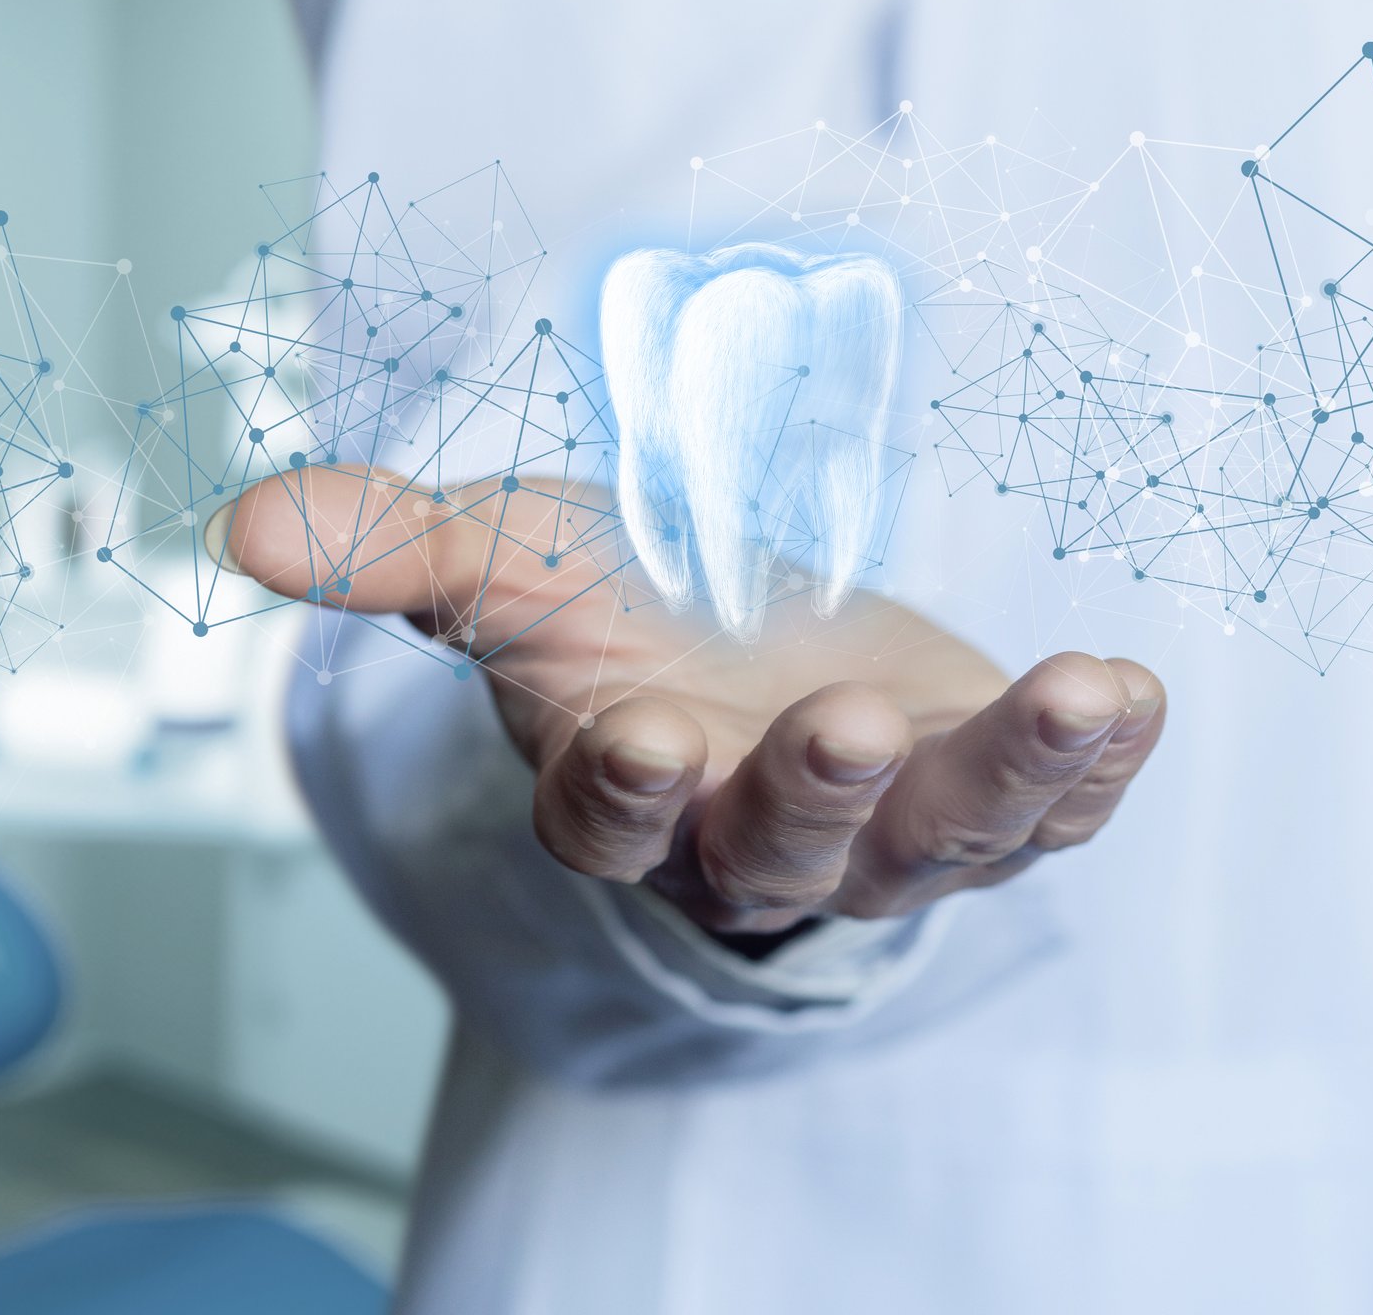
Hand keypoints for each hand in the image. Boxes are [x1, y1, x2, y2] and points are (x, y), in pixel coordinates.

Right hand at [213, 465, 1164, 934]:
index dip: (624, 787)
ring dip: (1002, 778)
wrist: (734, 625)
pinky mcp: (977, 798)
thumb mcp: (500, 556)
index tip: (640, 727)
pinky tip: (1131, 692)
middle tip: (840, 722)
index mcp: (615, 785)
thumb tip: (240, 526)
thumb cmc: (608, 598)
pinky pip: (1045, 812)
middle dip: (812, 789)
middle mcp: (743, 835)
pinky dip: (1094, 764)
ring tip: (1072, 694)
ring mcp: (873, 829)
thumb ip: (386, 546)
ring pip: (932, 844)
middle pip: (777, 846)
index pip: (608, 820)